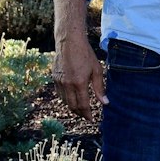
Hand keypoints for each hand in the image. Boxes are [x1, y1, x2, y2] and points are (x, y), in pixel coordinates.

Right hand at [50, 0, 103, 119]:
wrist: (69, 42)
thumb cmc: (85, 54)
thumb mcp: (97, 70)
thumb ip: (100, 88)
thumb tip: (105, 103)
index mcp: (79, 83)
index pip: (83, 105)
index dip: (87, 114)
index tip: (91, 119)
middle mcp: (67, 84)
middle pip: (73, 106)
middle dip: (80, 113)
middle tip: (86, 116)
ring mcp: (59, 82)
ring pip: (65, 101)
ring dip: (72, 107)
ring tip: (80, 109)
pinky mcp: (54, 78)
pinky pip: (60, 93)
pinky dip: (66, 99)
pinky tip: (72, 98)